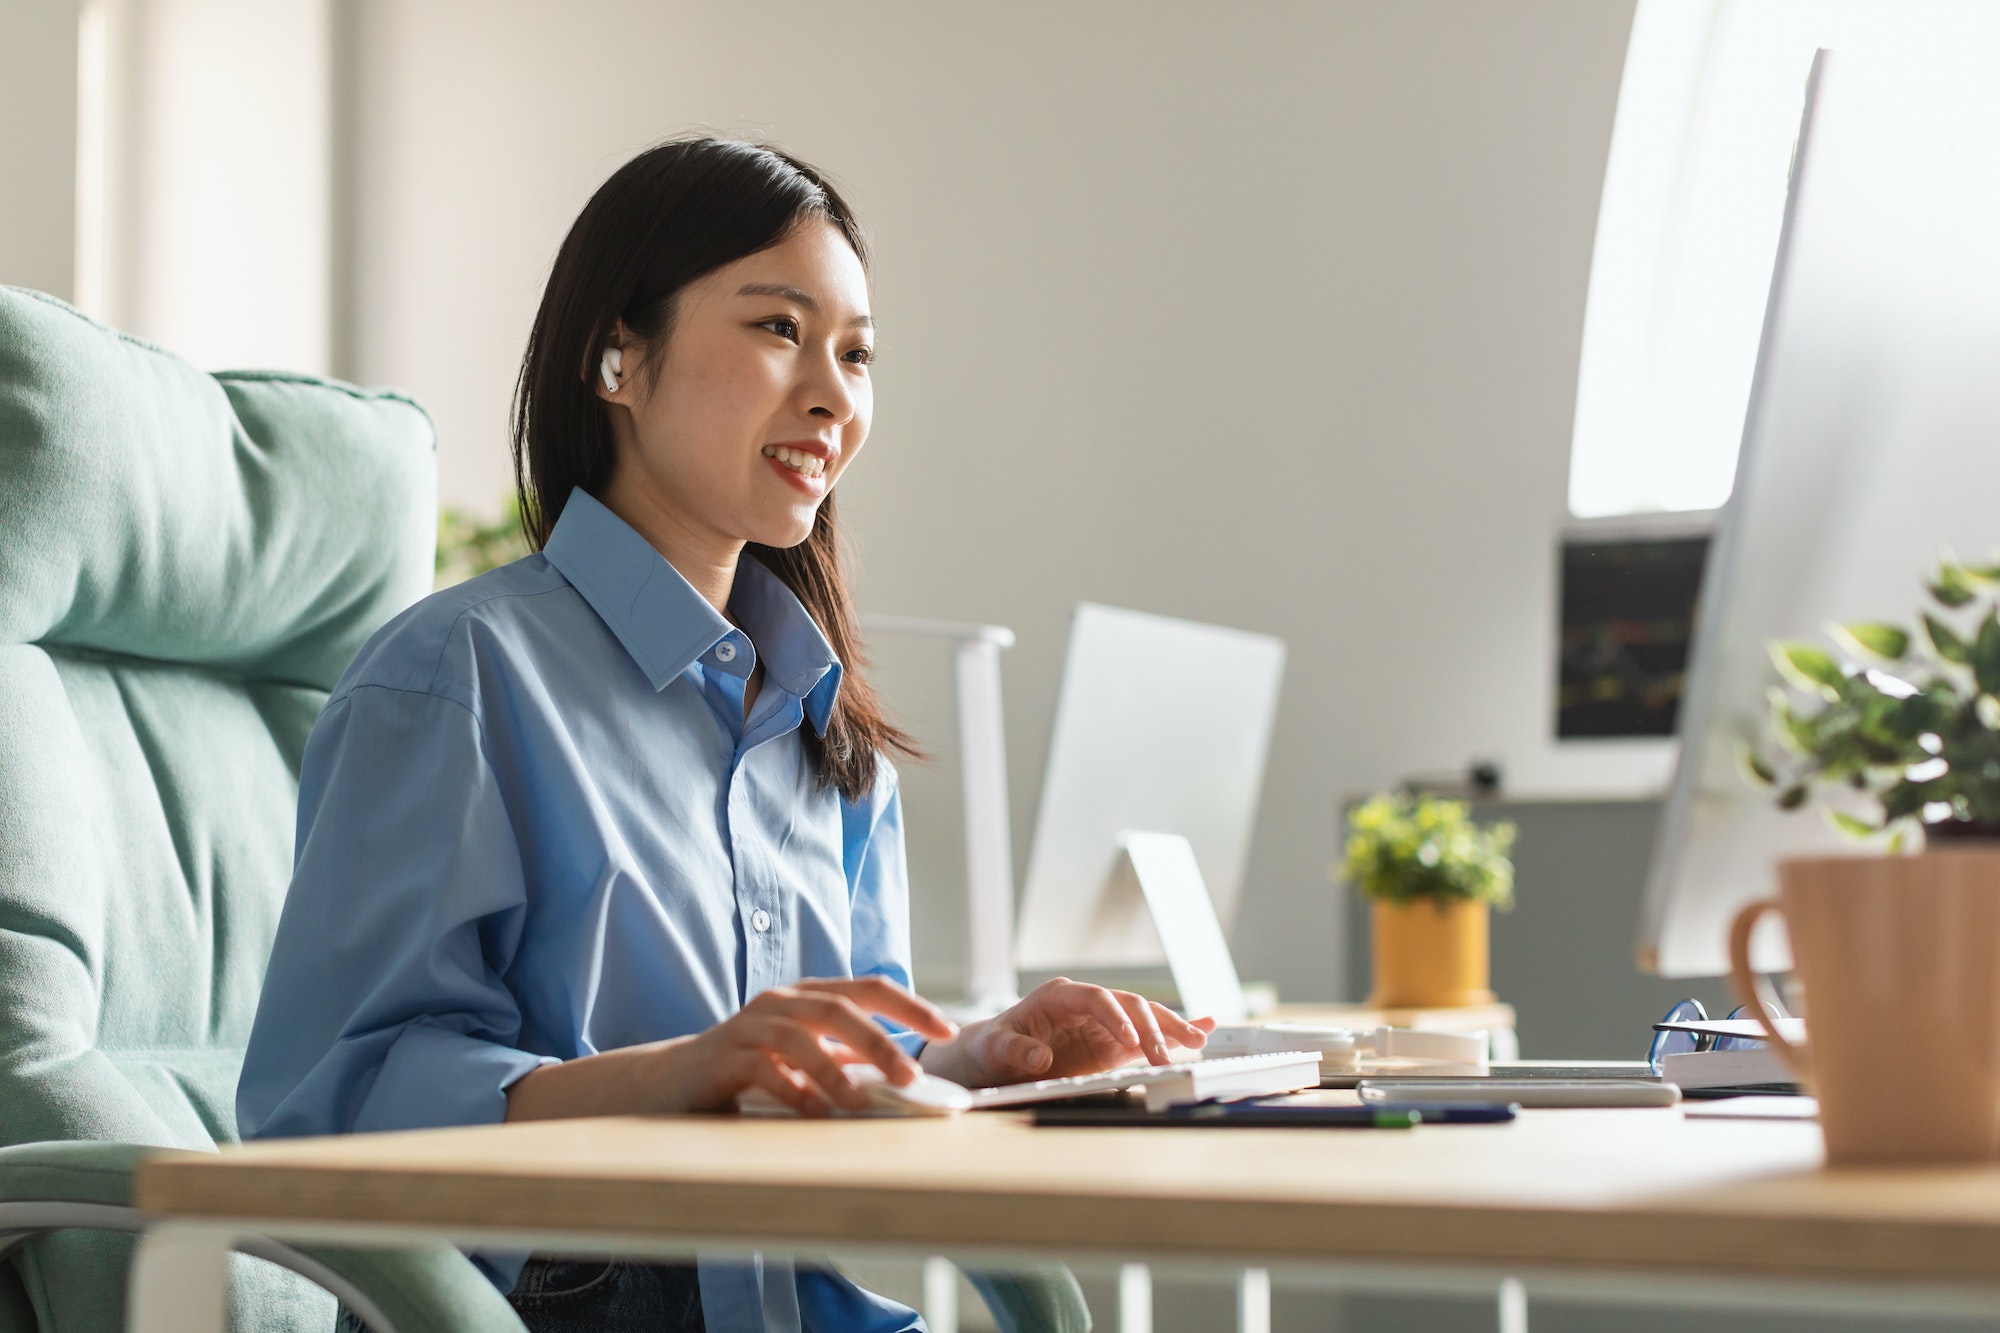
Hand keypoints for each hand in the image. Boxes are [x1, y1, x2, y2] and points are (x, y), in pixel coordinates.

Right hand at [504, 976, 954, 1120]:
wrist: (671, 1081)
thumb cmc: (750, 1068)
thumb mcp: (806, 1059)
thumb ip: (847, 1059)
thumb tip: (904, 1075)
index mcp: (807, 995)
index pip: (869, 988)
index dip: (911, 1006)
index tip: (948, 1029)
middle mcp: (780, 1001)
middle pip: (838, 1009)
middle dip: (879, 1041)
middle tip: (910, 1076)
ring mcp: (748, 1026)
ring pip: (799, 1037)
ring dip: (834, 1070)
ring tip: (858, 1102)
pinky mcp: (722, 1057)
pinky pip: (760, 1069)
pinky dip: (789, 1089)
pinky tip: (809, 1111)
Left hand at [920, 978, 1215, 1088]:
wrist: (992, 1059)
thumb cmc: (991, 1048)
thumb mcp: (994, 1050)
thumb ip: (1016, 1052)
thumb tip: (1039, 1058)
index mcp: (1058, 996)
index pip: (1096, 997)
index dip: (1115, 1017)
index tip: (1129, 1042)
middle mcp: (1086, 1004)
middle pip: (1127, 1005)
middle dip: (1150, 1028)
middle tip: (1165, 1056)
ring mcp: (1102, 1024)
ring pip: (1144, 1018)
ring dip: (1171, 1029)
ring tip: (1198, 1041)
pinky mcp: (1111, 1044)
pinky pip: (1146, 1037)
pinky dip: (1173, 1034)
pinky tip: (1203, 1031)